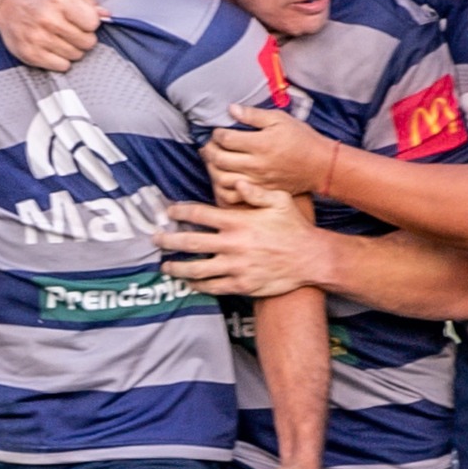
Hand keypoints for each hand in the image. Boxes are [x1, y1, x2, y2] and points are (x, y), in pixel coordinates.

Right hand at [0, 0, 104, 71]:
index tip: (83, 21)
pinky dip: (61, 60)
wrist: (7, 3)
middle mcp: (48, 19)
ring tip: (62, 39)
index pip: (93, 23)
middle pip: (87, 42)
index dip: (90, 23)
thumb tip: (106, 15)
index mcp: (59, 0)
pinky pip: (61, 66)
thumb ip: (87, 2)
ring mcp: (38, 38)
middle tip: (73, 31)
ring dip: (73, 49)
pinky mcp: (31, 54)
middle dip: (84, 38)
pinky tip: (53, 49)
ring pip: (76, 56)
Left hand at [158, 194, 321, 296]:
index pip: (199, 214)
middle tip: (156, 239)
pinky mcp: (241, 284)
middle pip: (190, 242)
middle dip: (169, 240)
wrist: (311, 259)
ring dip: (177, 267)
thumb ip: (255, 191)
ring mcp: (236, 267)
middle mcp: (233, 244)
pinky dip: (197, 285)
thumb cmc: (294, 227)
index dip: (180, 211)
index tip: (169, 211)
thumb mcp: (279, 200)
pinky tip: (188, 282)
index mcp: (238, 221)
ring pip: (197, 268)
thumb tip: (235, 181)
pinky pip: (213, 286)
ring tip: (165, 266)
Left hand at [204, 104, 339, 200]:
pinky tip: (222, 179)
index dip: (217, 134)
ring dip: (211, 169)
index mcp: (261, 144)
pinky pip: (233, 196)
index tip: (218, 132)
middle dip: (209, 150)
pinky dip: (222, 189)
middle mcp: (256, 164)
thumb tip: (231, 109)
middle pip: (220, 159)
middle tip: (209, 145)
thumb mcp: (280, 119)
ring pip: (221, 179)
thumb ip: (254, 115)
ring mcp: (257, 181)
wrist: (320, 165)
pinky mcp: (259, 193)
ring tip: (212, 161)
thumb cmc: (301, 139)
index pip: (226, 139)